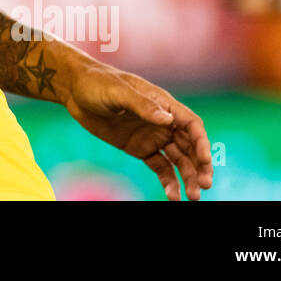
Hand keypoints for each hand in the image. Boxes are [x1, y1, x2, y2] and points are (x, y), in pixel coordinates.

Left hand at [63, 62, 213, 200]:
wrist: (74, 90)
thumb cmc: (97, 83)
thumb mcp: (117, 91)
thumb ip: (142, 105)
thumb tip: (167, 119)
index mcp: (162, 104)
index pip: (191, 125)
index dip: (201, 142)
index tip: (205, 160)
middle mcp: (162, 121)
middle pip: (190, 146)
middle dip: (200, 166)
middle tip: (204, 186)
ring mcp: (152, 136)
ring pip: (178, 160)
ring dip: (188, 177)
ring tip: (192, 197)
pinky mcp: (139, 148)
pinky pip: (160, 167)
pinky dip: (168, 181)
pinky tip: (173, 195)